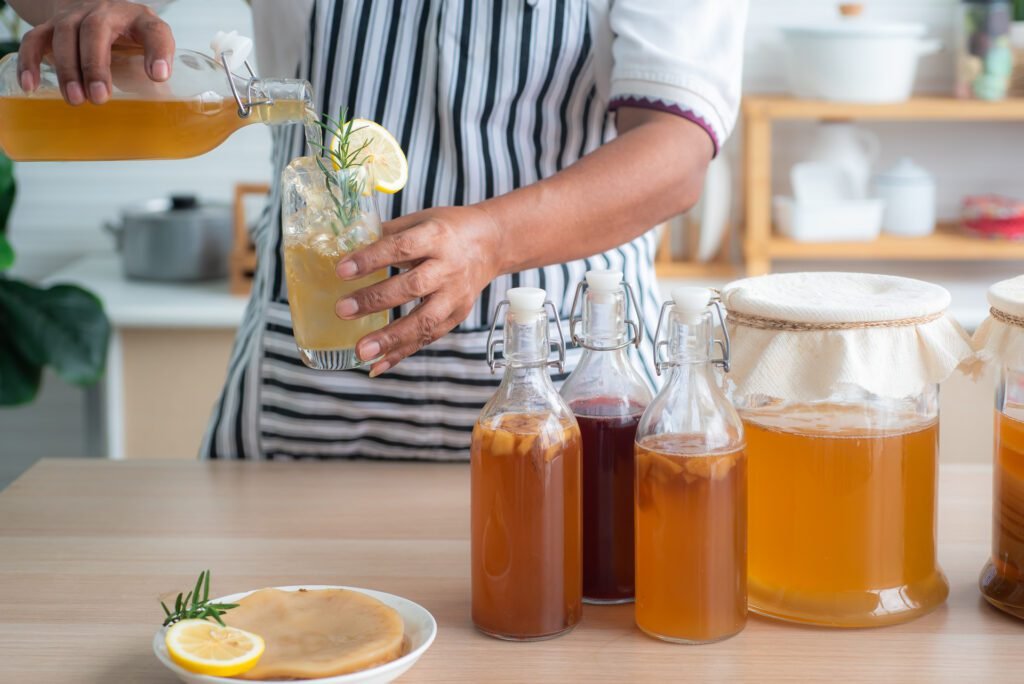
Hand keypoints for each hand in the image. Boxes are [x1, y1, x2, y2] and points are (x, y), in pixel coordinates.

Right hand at [18, 0, 173, 104]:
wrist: (99, 12)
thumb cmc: (131, 35)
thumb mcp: (150, 46)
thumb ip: (158, 62)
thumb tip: (159, 83)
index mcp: (139, 19)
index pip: (153, 30)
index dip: (158, 51)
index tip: (159, 76)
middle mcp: (105, 11)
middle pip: (95, 31)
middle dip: (95, 65)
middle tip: (99, 98)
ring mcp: (74, 16)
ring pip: (64, 34)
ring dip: (68, 69)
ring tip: (75, 99)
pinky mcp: (51, 26)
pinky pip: (35, 40)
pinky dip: (30, 61)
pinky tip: (30, 85)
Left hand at [334, 206, 503, 376]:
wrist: (491, 244)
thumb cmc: (448, 229)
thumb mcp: (419, 220)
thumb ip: (386, 234)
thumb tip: (343, 246)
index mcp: (436, 237)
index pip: (401, 248)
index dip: (371, 259)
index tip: (342, 270)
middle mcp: (449, 268)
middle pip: (413, 287)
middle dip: (376, 300)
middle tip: (343, 310)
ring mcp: (455, 296)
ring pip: (424, 320)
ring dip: (391, 338)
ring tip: (362, 351)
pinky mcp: (457, 316)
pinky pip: (428, 337)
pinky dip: (402, 353)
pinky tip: (378, 364)